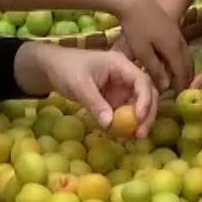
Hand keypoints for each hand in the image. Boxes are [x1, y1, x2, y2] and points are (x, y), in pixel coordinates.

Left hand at [19, 44, 155, 134]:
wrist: (53, 68)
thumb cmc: (66, 68)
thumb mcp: (79, 85)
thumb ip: (95, 103)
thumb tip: (110, 124)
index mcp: (120, 64)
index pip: (142, 80)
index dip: (145, 99)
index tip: (139, 117)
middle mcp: (125, 76)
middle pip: (147, 93)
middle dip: (148, 113)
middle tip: (141, 133)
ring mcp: (121, 88)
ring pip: (139, 105)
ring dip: (140, 121)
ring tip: (134, 137)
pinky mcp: (115, 99)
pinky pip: (125, 112)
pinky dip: (126, 124)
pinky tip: (122, 135)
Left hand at [114, 0, 191, 89]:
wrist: (134, 0)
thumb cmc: (136, 27)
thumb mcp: (142, 52)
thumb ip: (154, 69)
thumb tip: (166, 85)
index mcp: (173, 49)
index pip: (182, 71)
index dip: (182, 84)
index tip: (179, 95)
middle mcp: (179, 41)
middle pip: (188, 63)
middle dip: (187, 76)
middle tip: (183, 88)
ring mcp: (177, 32)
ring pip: (186, 54)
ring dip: (184, 66)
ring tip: (179, 76)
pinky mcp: (171, 26)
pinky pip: (181, 47)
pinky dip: (180, 57)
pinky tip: (172, 59)